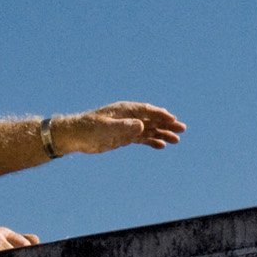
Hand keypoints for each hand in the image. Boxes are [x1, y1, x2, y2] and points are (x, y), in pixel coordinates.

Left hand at [59, 101, 185, 154]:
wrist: (75, 136)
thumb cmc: (88, 128)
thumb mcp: (106, 128)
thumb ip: (124, 127)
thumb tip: (142, 126)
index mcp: (125, 110)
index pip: (147, 111)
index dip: (160, 115)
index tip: (173, 119)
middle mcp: (128, 117)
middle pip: (152, 119)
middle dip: (167, 124)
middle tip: (182, 129)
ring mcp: (127, 127)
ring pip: (149, 130)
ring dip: (162, 133)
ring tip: (176, 140)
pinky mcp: (124, 137)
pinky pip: (142, 138)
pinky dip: (152, 141)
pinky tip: (161, 146)